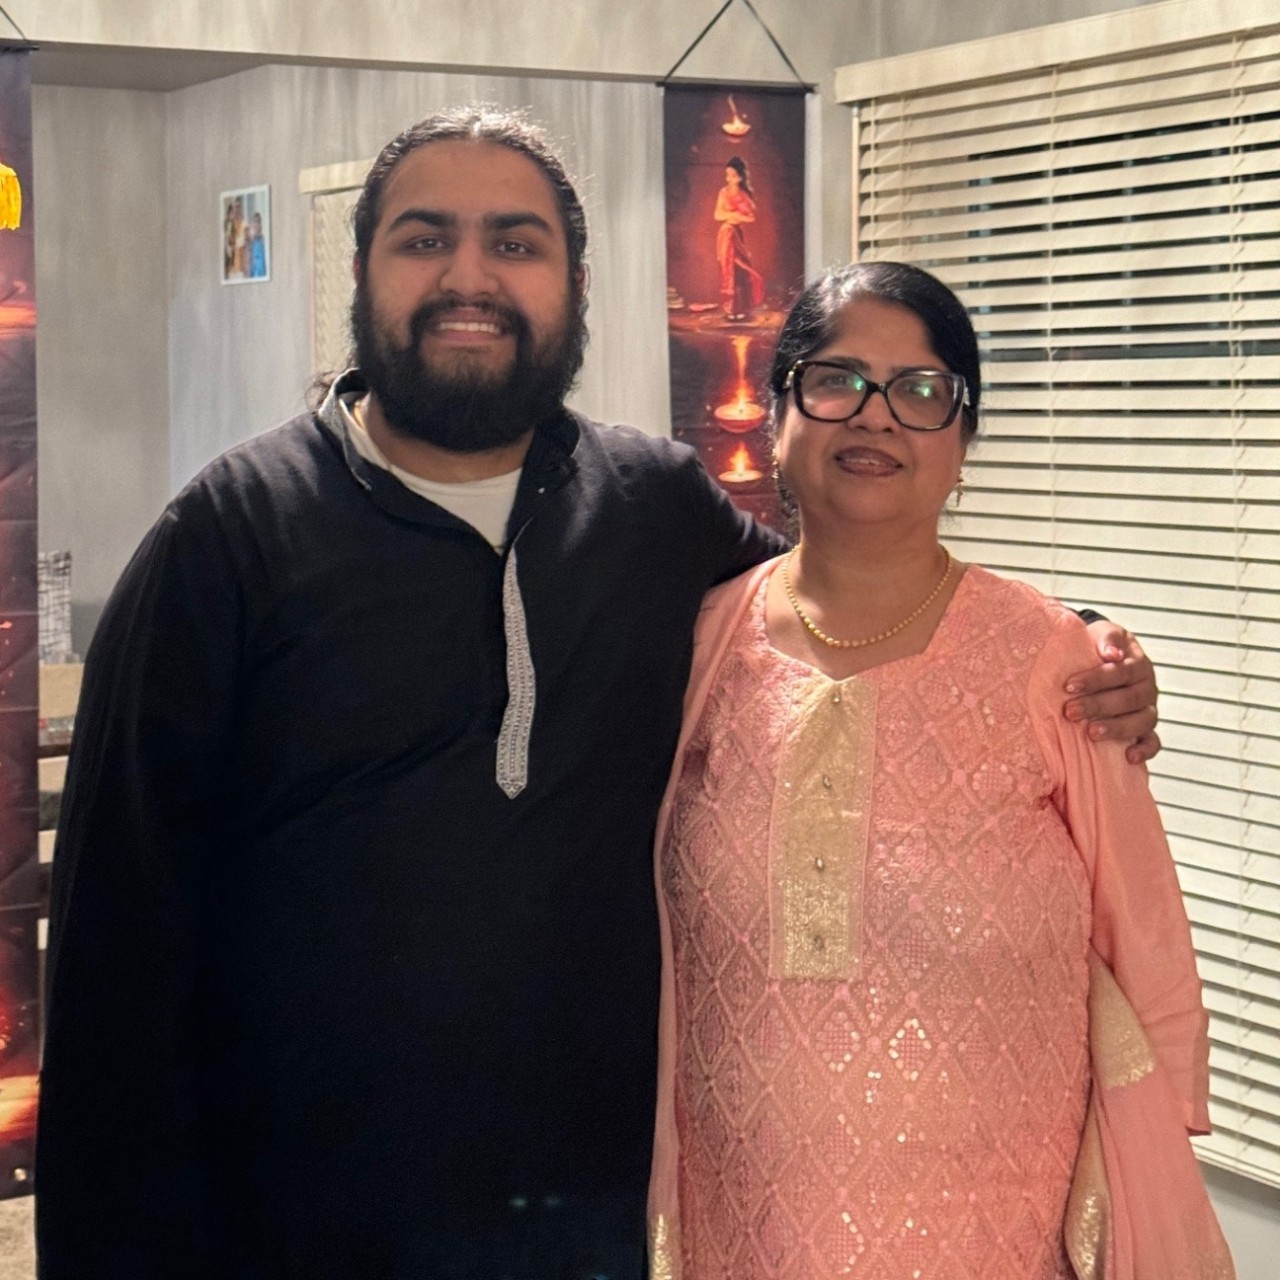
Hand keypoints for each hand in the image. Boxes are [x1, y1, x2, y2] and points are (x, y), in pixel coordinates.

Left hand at [1064, 622, 1160, 763]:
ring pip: (1142, 722)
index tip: (1069, 686)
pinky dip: (1145, 750)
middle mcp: (1146, 688)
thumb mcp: (1102, 633)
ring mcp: (1148, 709)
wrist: (1103, 658)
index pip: (1121, 671)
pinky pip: (1153, 742)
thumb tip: (1112, 652)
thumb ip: (1108, 637)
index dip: (1096, 679)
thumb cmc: (1098, 648)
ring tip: (1091, 732)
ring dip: (1117, 728)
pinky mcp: (1146, 730)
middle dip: (1098, 706)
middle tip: (1070, 711)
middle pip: (1129, 699)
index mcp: (1137, 664)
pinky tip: (1129, 756)